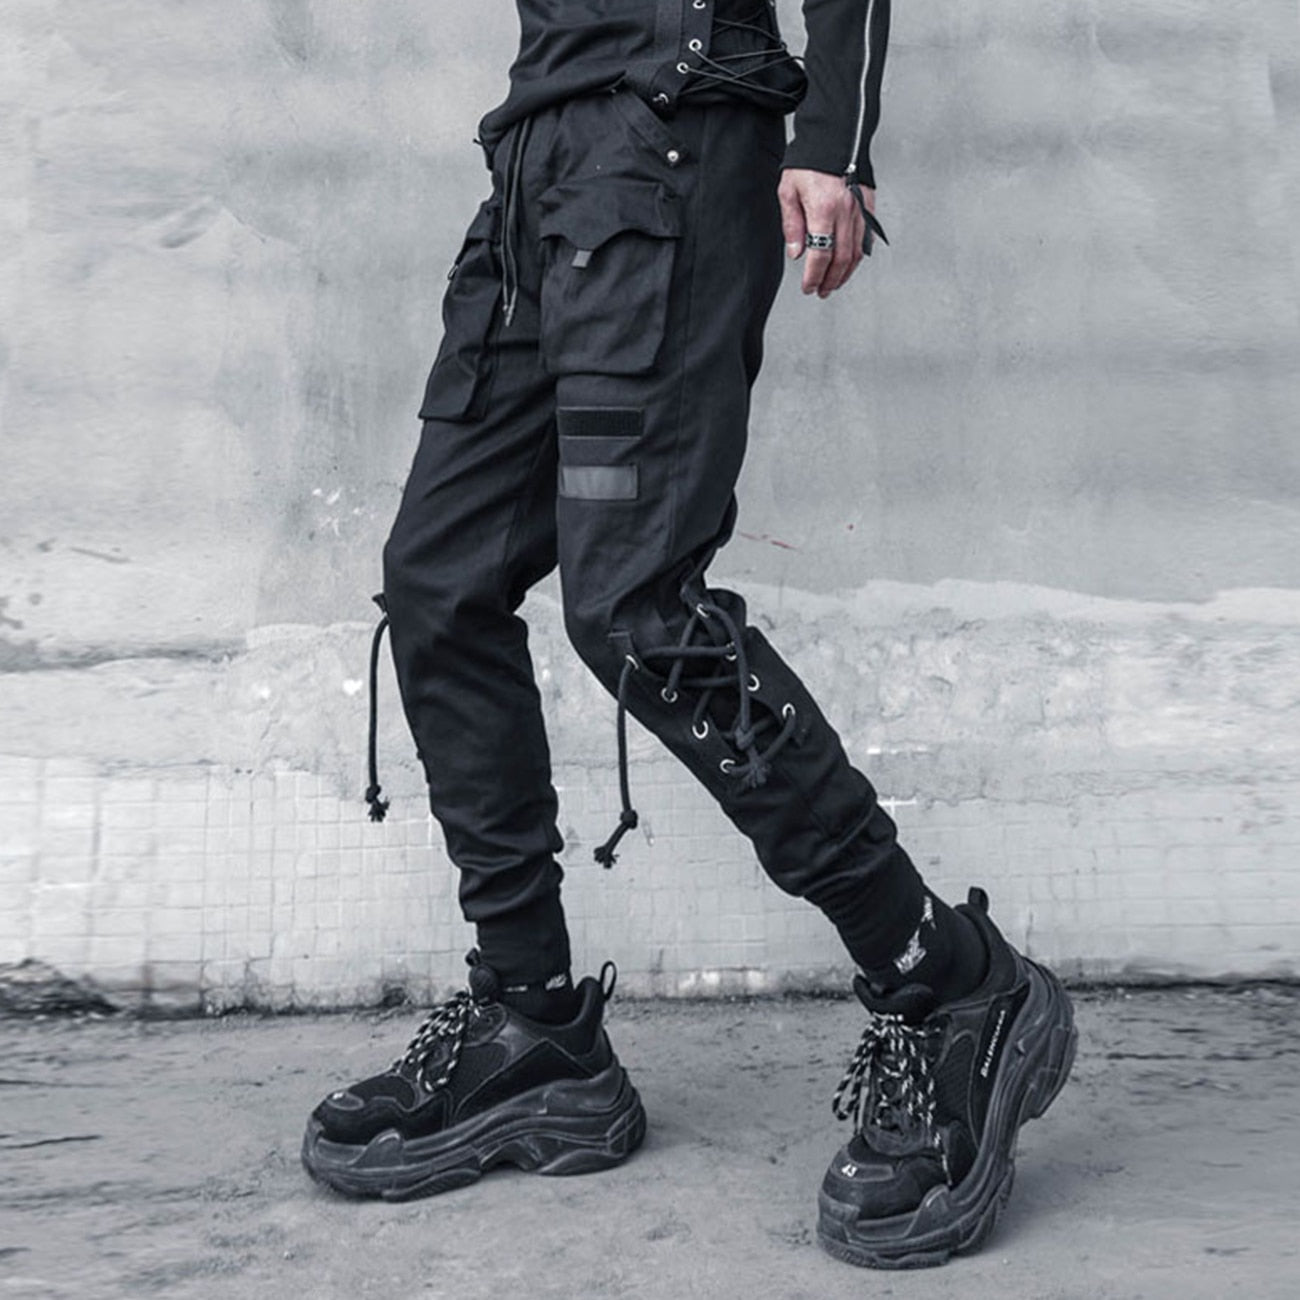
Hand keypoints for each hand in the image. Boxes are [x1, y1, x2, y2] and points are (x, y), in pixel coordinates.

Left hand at [777, 168, 872, 297]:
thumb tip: (796, 252)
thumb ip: (792, 224)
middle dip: (830, 280)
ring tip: (834, 284)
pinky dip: (858, 256)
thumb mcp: (788, 190)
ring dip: (845, 273)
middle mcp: (846, 211)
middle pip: (841, 259)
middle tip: (821, 291)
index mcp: (823, 208)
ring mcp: (861, 209)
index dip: (814, 276)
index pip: (820, 254)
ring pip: (857, 252)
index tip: (808, 287)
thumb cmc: (809, 160)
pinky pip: (866, 238)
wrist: (835, 135)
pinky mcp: (869, 205)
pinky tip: (849, 264)